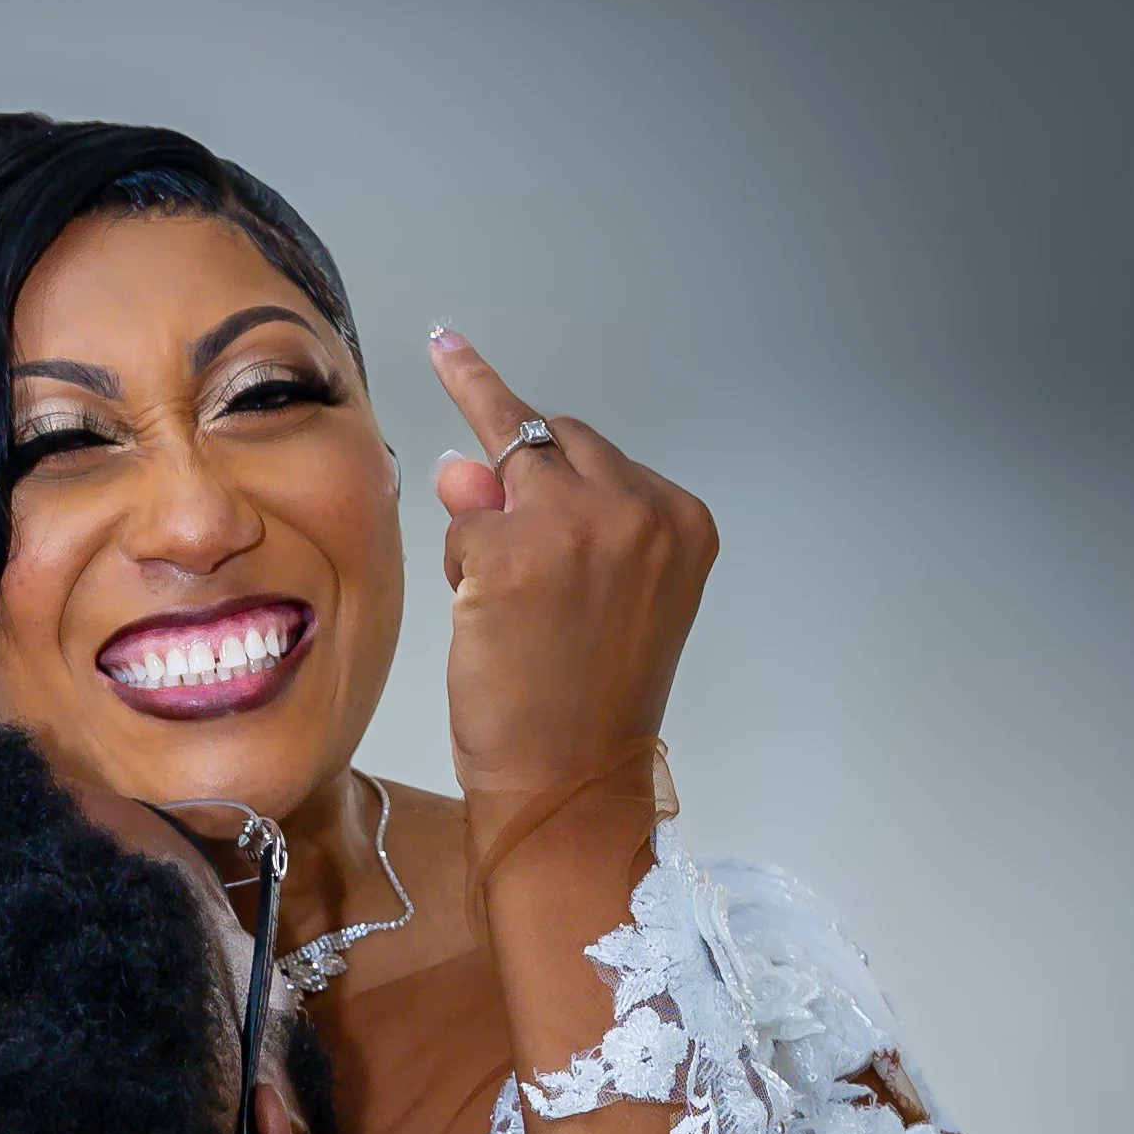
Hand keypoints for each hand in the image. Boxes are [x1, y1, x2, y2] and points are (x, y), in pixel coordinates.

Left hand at [428, 330, 717, 815]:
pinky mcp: (509, 548)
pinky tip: (488, 622)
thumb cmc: (584, 705)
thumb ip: (550, 523)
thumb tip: (464, 466)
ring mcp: (575, 521)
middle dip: (517, 477)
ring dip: (488, 524)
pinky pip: (462, 523)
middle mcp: (638, 507)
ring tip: (506, 608)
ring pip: (506, 470)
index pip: (596, 449)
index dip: (538, 439)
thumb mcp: (593, 599)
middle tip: (501, 551)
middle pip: (554, 439)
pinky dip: (462, 564)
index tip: (453, 351)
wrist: (568, 783)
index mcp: (680, 520)